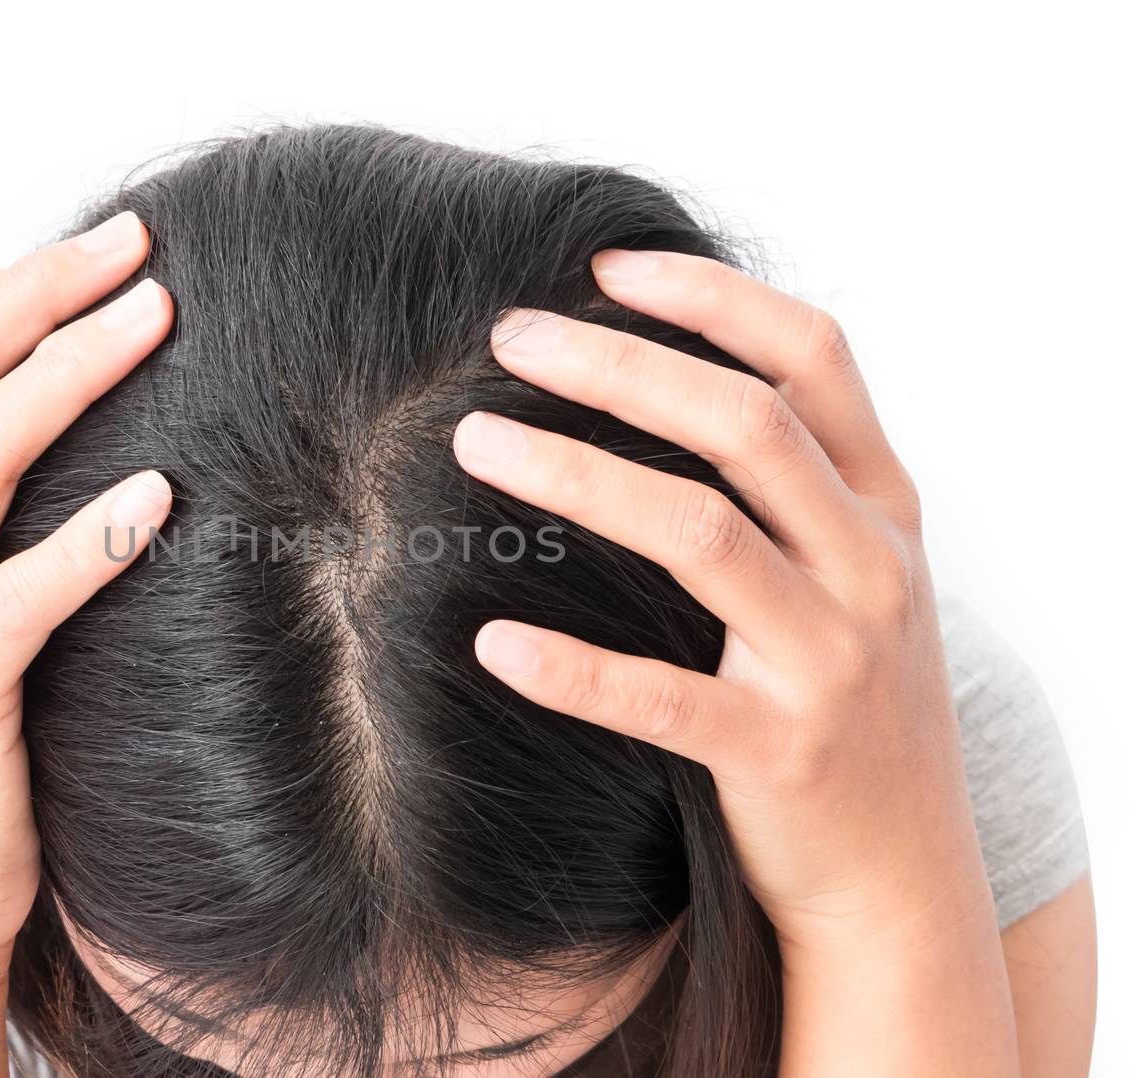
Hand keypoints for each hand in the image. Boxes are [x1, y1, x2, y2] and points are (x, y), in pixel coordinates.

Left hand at [454, 251, 1019, 1075]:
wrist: (905, 875)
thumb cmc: (857, 703)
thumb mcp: (862, 575)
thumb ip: (804, 482)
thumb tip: (677, 374)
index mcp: (887, 509)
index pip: (814, 358)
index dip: (711, 298)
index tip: (606, 264)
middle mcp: (871, 568)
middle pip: (744, 425)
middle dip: (620, 366)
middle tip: (510, 336)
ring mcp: (831, 664)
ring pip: (700, 535)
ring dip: (577, 475)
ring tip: (474, 442)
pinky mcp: (780, 754)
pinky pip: (662, 700)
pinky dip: (573, 669)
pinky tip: (491, 643)